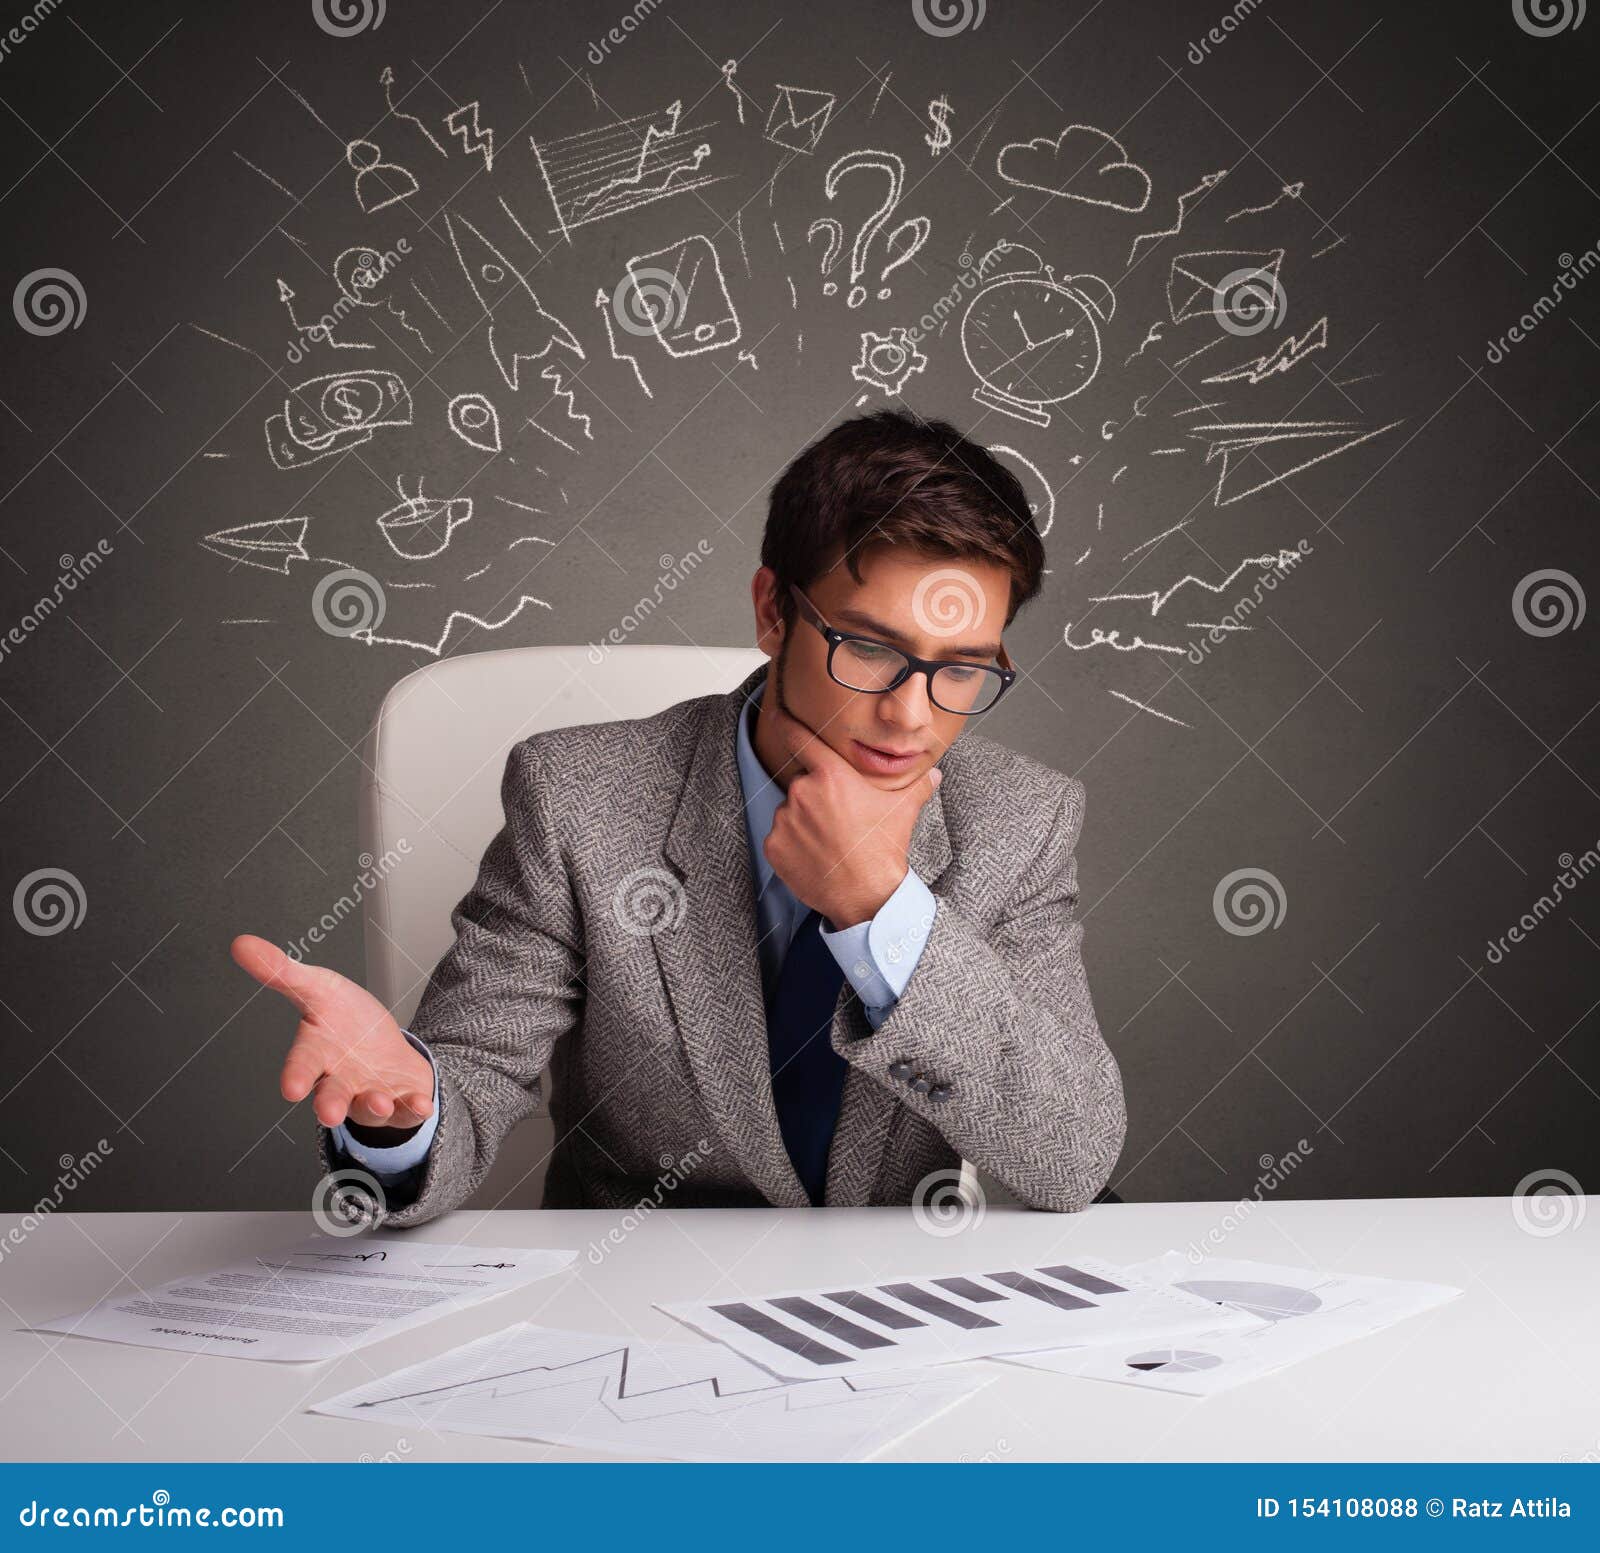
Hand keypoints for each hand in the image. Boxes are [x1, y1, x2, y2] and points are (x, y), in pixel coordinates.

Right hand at [230, 934, 434, 1131]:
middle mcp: (340, 1081)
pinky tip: (422, 1106)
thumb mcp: (318, 988)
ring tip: (378, 1101)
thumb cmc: (345, 1020)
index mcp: (318, 1054)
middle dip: (330, 1105)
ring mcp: (369, 1094)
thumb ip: (282, 971)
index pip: (302, 1065)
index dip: (296, 1075)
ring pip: (368, 1108)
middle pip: (332, 1097)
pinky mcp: (400, 1100)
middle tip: (328, 1113)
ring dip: (374, 1107)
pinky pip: (407, 1110)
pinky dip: (414, 1109)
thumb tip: (241, 944)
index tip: (290, 1088)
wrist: (383, 1045)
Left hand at [762, 698, 941, 926]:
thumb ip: (917, 786)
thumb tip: (935, 774)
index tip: (776, 713)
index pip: (800, 739)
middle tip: (838, 819)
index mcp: (831, 776)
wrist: (866, 894)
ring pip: (790, 811)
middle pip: (803, 783)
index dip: (787, 723)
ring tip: (829, 841)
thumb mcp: (903, 810)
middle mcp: (803, 792)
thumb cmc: (883, 848)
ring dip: (803, 820)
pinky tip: (815, 855)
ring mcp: (784, 820)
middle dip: (816, 795)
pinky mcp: (774, 846)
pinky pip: (779, 837)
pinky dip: (792, 844)